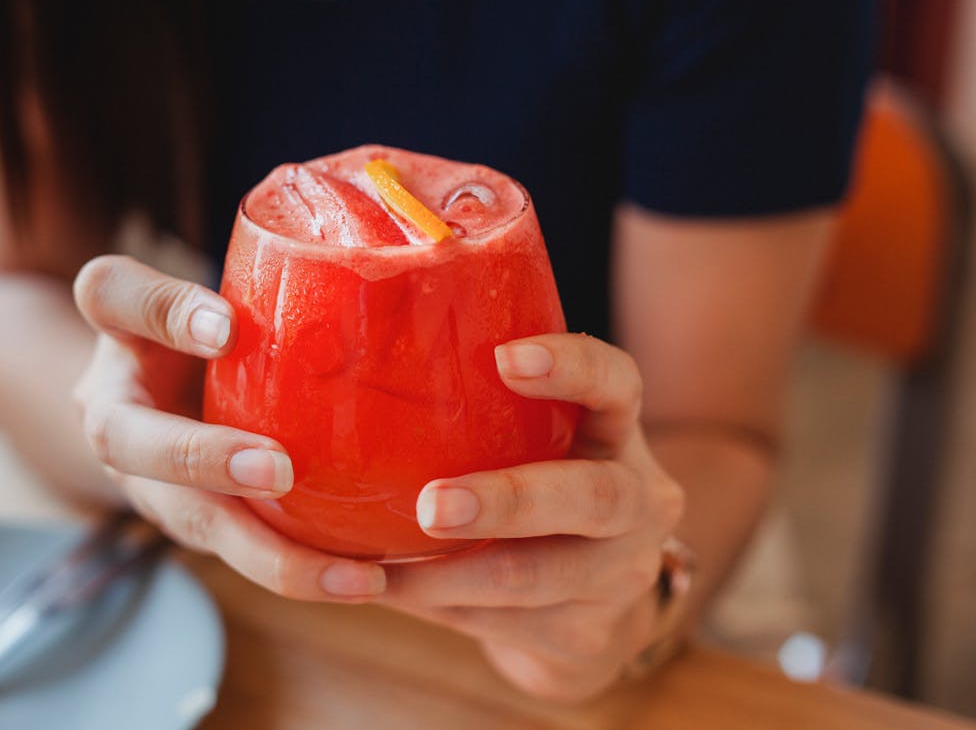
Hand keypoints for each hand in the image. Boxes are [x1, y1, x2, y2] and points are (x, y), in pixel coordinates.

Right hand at [71, 254, 386, 599]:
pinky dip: (303, 569)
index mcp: (118, 334)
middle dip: (204, 461)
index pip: (113, 298)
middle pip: (137, 445)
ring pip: (199, 526)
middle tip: (276, 470)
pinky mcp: (203, 523)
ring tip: (354, 577)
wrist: (159, 400)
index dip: (164, 311)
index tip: (223, 324)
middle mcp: (120, 421)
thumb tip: (299, 288)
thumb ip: (228, 285)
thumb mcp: (204, 294)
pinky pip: (247, 550)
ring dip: (272, 556)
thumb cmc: (196, 333)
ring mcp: (156, 484)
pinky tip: (368, 580)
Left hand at [377, 334, 684, 701]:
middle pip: (592, 498)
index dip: (573, 367)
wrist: (597, 611)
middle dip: (508, 501)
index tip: (506, 358)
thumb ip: (487, 409)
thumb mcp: (540, 444)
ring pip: (533, 577)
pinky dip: (432, 605)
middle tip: (433, 504)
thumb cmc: (540, 490)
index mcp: (618, 435)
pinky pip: (498, 623)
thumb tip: (357, 364)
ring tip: (374, 567)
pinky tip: (382, 590)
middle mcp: (639, 504)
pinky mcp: (585, 639)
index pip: (618, 385)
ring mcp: (621, 578)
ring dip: (444, 573)